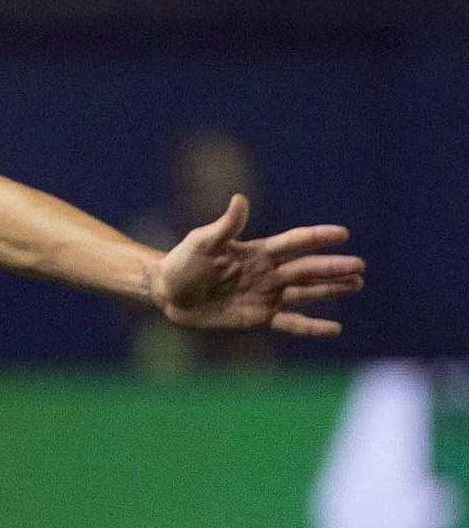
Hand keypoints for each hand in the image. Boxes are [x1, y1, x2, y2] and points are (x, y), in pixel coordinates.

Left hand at [150, 195, 363, 336]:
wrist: (167, 294)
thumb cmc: (182, 263)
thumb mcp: (201, 242)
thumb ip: (224, 226)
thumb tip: (240, 199)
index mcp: (258, 252)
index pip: (294, 242)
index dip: (317, 237)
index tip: (342, 234)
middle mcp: (268, 273)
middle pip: (307, 268)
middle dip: (333, 267)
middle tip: (360, 267)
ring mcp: (266, 295)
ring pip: (306, 292)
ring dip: (331, 289)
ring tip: (356, 284)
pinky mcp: (259, 318)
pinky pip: (291, 323)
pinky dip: (312, 327)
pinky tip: (335, 328)